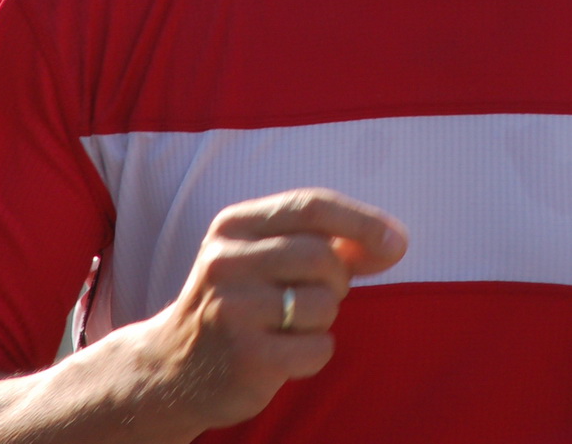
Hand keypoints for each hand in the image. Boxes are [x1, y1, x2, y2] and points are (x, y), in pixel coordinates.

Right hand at [132, 188, 406, 431]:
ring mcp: (231, 310)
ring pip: (324, 304)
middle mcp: (225, 261)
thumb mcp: (265, 256)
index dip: (362, 221)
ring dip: (323, 319)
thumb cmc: (240, 302)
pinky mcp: (245, 357)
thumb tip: (394, 241)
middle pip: (323, 257)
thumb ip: (325, 241)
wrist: (172, 365)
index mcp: (233, 225)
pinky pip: (318, 348)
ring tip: (288, 325)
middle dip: (337, 281)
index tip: (398, 242)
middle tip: (315, 297)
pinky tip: (284, 354)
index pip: (311, 206)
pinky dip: (315, 353)